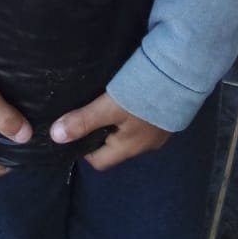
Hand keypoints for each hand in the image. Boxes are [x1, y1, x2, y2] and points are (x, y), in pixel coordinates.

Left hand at [50, 92, 169, 170]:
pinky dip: (131, 114)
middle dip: (98, 134)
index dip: (83, 149)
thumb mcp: (109, 107)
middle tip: (85, 113)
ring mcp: (158, 132)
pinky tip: (127, 97)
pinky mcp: (165, 117)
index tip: (72, 130)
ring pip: (128, 134)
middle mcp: (145, 146)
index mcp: (129, 148)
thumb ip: (83, 121)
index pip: (99, 162)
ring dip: (115, 123)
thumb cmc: (143, 95)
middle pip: (113, 147)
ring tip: (103, 104)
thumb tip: (54, 137)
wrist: (182, 76)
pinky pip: (142, 122)